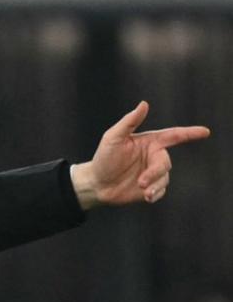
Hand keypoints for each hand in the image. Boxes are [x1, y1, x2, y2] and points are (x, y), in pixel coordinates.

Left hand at [71, 101, 209, 209]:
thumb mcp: (113, 137)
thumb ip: (129, 122)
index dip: (190, 133)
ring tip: (142, 189)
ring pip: (164, 179)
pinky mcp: (151, 188)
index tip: (205, 132)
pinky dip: (155, 194)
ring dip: (154, 185)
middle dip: (155, 172)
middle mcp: (154, 156)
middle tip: (141, 182)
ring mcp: (153, 173)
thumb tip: (144, 104)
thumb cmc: (103, 158)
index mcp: (149, 142)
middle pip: (166, 163)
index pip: (173, 136)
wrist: (96, 183)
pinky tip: (146, 197)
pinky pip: (161, 191)